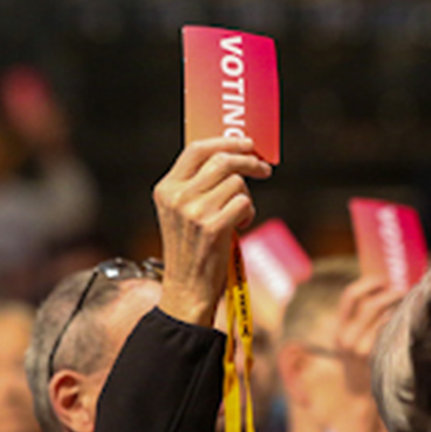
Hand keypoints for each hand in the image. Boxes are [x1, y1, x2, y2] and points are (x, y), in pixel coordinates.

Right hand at [153, 137, 271, 325]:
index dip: (225, 141)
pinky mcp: (212, 227)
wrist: (186, 290)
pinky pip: (244, 203)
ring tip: (241, 215)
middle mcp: (177, 197)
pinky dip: (249, 213)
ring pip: (236, 183)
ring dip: (247, 197)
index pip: (196, 149)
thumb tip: (233, 156)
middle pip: (222, 160)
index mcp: (166, 189)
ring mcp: (193, 212)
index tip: (247, 143)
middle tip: (264, 169)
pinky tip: (240, 226)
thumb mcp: (183, 212)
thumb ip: (198, 185)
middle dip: (249, 160)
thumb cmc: (191, 249)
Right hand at [328, 275, 403, 431]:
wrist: (356, 395)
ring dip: (399, 306)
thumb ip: (356, 319)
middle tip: (404, 290)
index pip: (350, 295)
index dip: (368, 282)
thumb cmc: (357, 362)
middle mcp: (347, 337)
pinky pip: (391, 331)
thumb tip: (383, 289)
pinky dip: (401, 322)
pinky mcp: (376, 357)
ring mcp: (361, 348)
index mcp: (338, 329)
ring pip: (384, 316)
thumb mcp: (348, 340)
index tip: (383, 279)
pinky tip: (408, 321)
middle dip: (390, 292)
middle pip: (370, 303)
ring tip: (408, 304)